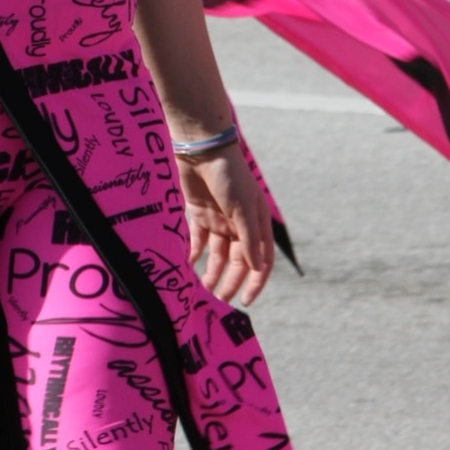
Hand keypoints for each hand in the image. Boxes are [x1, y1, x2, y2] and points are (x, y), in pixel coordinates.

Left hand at [179, 141, 274, 307]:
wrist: (202, 148)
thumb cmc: (229, 175)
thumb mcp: (242, 208)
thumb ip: (247, 238)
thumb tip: (257, 268)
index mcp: (257, 222)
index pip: (261, 259)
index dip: (255, 281)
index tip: (245, 301)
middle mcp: (239, 224)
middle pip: (237, 260)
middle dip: (230, 280)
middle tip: (219, 299)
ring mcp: (219, 219)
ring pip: (217, 254)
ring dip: (212, 271)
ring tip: (204, 290)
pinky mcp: (199, 213)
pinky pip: (198, 240)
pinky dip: (194, 253)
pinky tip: (188, 266)